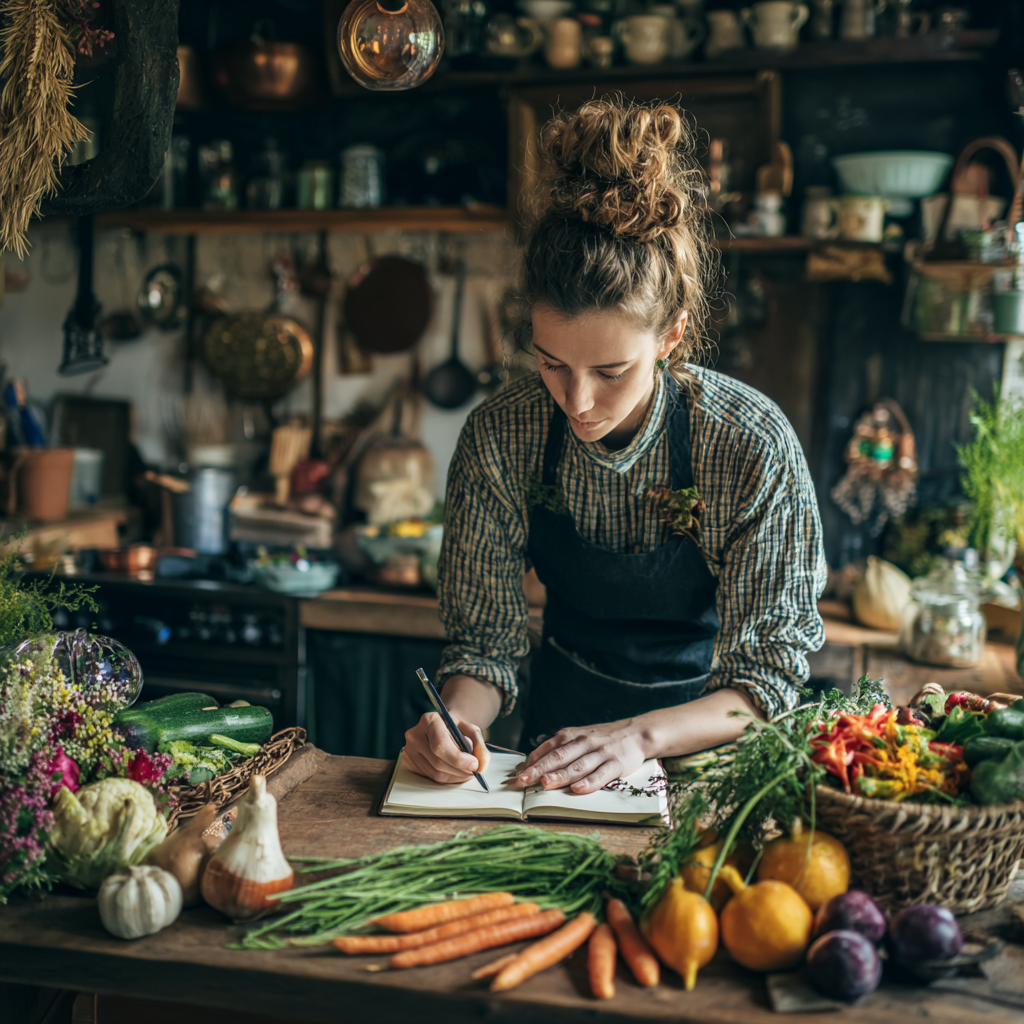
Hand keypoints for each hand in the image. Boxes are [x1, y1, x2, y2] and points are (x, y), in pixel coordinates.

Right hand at [404, 711, 489, 783]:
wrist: (443, 728)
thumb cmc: (456, 729)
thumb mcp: (472, 731)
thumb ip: (480, 746)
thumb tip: (481, 765)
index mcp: (429, 720)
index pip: (440, 744)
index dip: (458, 758)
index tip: (474, 765)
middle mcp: (415, 734)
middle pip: (438, 762)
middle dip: (460, 770)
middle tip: (474, 770)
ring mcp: (409, 750)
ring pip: (435, 773)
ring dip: (455, 776)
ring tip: (466, 770)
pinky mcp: (409, 762)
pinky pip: (430, 777)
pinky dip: (447, 778)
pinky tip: (454, 770)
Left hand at [516, 719, 648, 794]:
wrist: (635, 733)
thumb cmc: (601, 738)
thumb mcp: (578, 736)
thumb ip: (559, 747)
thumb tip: (532, 762)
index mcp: (572, 735)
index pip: (549, 749)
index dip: (532, 762)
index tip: (518, 775)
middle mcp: (584, 742)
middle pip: (559, 757)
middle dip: (540, 769)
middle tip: (523, 780)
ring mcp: (600, 753)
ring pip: (577, 766)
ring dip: (560, 775)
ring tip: (545, 783)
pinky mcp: (616, 764)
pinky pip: (600, 775)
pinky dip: (588, 783)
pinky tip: (577, 789)